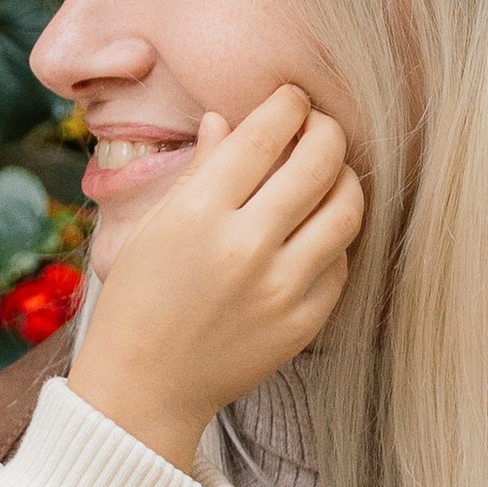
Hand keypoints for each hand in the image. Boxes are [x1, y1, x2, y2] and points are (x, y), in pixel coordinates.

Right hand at [69, 84, 362, 467]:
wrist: (145, 387)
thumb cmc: (140, 300)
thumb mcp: (153, 227)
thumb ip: (199, 171)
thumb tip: (227, 120)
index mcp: (199, 214)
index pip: (266, 134)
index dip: (288, 104)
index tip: (291, 99)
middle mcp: (245, 246)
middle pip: (319, 160)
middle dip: (326, 130)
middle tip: (317, 128)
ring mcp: (281, 288)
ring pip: (347, 209)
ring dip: (344, 180)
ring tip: (327, 177)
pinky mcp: (304, 322)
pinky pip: (341, 261)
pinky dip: (334, 237)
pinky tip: (314, 232)